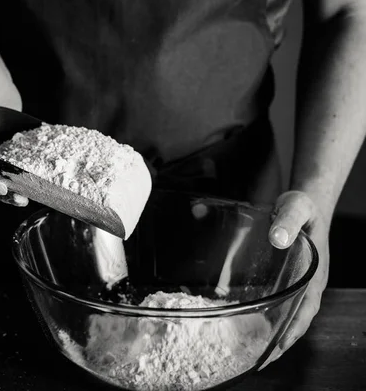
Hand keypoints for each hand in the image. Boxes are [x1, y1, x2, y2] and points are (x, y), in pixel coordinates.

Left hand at [261, 190, 329, 367]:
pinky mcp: (286, 280)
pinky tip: (250, 326)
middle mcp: (308, 284)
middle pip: (296, 321)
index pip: (306, 310)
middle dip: (280, 342)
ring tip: (253, 353)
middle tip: (258, 362)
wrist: (303, 202)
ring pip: (287, 316)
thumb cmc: (302, 207)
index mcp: (314, 273)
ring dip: (273, 334)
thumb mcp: (296, 207)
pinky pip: (279, 304)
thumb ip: (287, 220)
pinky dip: (268, 319)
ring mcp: (298, 284)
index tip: (277, 349)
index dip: (292, 331)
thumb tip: (277, 238)